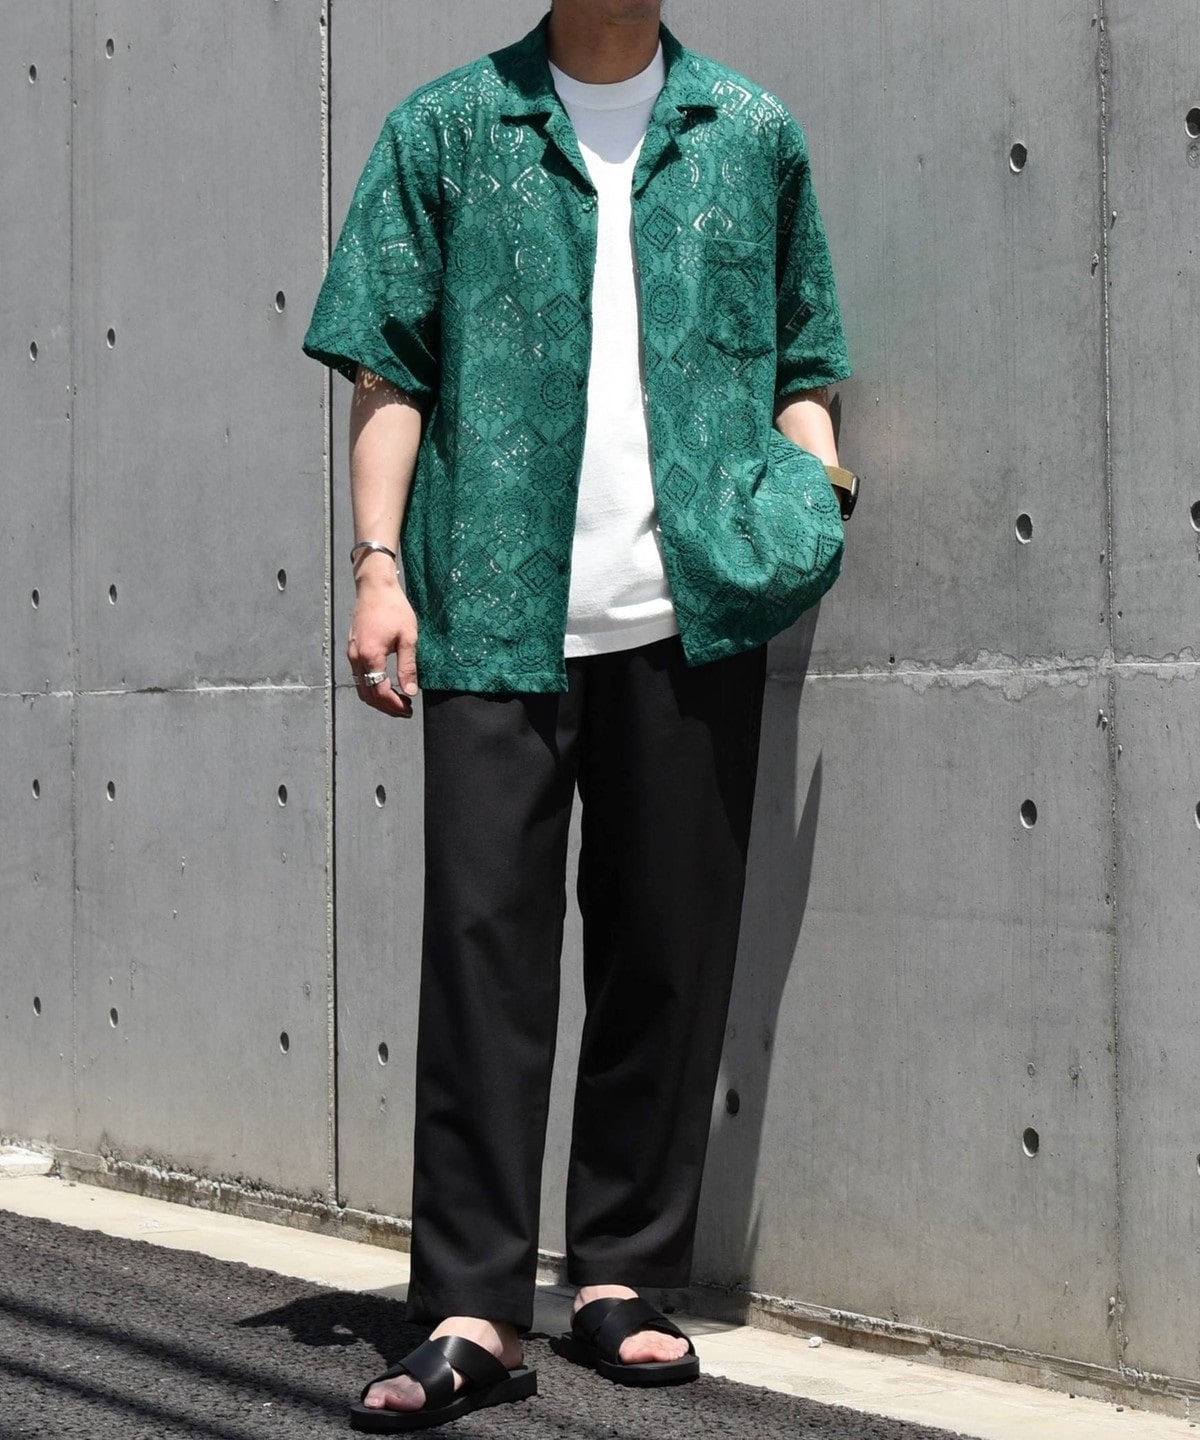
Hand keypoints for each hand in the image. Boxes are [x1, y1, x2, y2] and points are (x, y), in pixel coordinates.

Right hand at [348, 563, 417, 718]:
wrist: (375, 587)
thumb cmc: (394, 608)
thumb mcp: (408, 637)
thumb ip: (408, 666)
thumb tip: (411, 691)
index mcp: (370, 655)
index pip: (380, 691)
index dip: (394, 705)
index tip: (409, 709)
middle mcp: (356, 658)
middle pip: (368, 694)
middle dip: (386, 706)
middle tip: (405, 710)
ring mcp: (352, 654)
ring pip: (361, 687)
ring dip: (378, 699)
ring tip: (398, 701)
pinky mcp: (352, 650)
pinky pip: (359, 676)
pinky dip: (371, 687)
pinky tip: (387, 686)